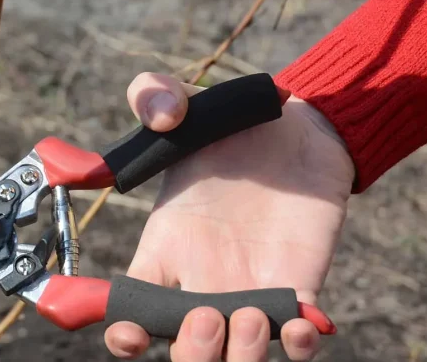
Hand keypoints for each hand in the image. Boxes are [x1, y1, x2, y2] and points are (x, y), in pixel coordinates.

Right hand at [104, 73, 353, 361]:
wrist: (301, 127)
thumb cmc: (233, 121)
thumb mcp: (188, 101)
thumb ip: (153, 92)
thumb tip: (158, 115)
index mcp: (166, 247)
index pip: (133, 307)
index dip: (125, 331)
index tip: (130, 331)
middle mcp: (203, 278)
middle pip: (183, 350)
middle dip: (191, 351)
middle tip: (208, 316)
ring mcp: (251, 287)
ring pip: (236, 355)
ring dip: (241, 354)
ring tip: (254, 314)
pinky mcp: (298, 286)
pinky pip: (295, 341)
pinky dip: (297, 345)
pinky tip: (301, 320)